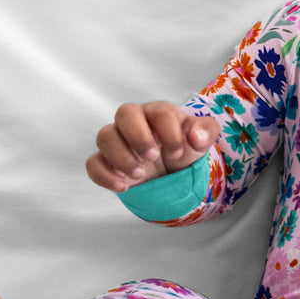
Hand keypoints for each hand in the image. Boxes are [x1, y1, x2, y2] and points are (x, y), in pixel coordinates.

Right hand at [86, 101, 219, 192]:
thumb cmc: (184, 147)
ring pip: (105, 136)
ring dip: (121, 156)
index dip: (169, 133)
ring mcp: (117, 140)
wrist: (171, 170)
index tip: (178, 153)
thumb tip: (197, 136)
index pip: (159, 112)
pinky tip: (123, 186)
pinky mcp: (106, 161)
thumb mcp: (201, 139)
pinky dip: (105, 175)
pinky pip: (93, 163)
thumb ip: (206, 131)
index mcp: (158, 113)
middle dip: (138, 136)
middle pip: (124, 113)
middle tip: (152, 158)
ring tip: (139, 174)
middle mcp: (134, 122)